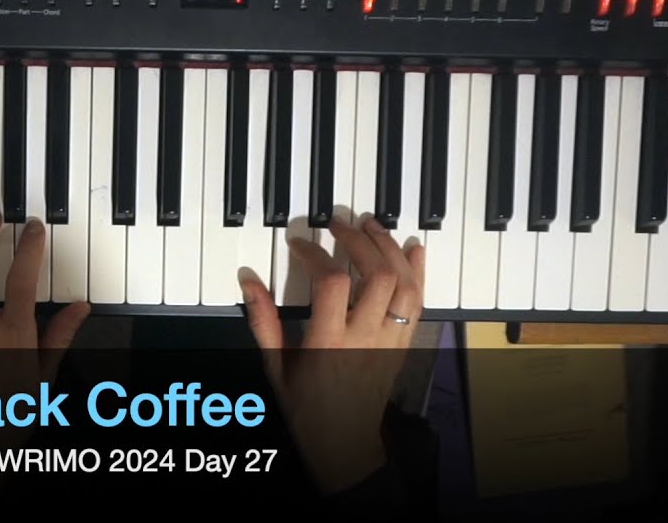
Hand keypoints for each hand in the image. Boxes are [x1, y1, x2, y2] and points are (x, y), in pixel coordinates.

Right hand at [238, 215, 425, 493]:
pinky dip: (418, 272)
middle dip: (359, 241)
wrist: (345, 443)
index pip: (332, 283)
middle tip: (339, 223)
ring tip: (371, 226)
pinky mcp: (404, 344)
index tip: (299, 243)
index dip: (315, 254)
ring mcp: (391, 341)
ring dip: (390, 249)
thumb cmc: (306, 407)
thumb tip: (248, 280)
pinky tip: (411, 249)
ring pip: (404, 285)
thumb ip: (264, 321)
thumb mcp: (275, 366)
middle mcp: (366, 339)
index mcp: (330, 343)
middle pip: (377, 276)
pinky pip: (419, 303)